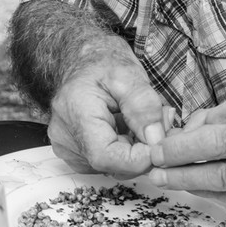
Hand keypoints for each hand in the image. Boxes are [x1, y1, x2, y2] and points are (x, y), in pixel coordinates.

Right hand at [45, 48, 169, 176]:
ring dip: (134, 150)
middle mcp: (65, 136)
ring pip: (112, 166)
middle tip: (159, 123)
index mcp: (75, 113)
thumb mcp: (129, 75)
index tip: (160, 140)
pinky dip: (123, 150)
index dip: (139, 157)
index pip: (106, 157)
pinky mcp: (74, 153)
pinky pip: (106, 162)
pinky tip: (126, 128)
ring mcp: (67, 147)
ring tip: (140, 121)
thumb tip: (155, 140)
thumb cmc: (102, 63)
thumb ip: (144, 107)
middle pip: (111, 165)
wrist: (82, 60)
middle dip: (143, 150)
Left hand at [144, 92, 225, 214]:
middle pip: (222, 151)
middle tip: (154, 161)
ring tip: (164, 178)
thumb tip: (188, 129)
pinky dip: (211, 192)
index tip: (162, 141)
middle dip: (181, 157)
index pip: (224, 125)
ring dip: (188, 180)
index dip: (189, 136)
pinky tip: (193, 186)